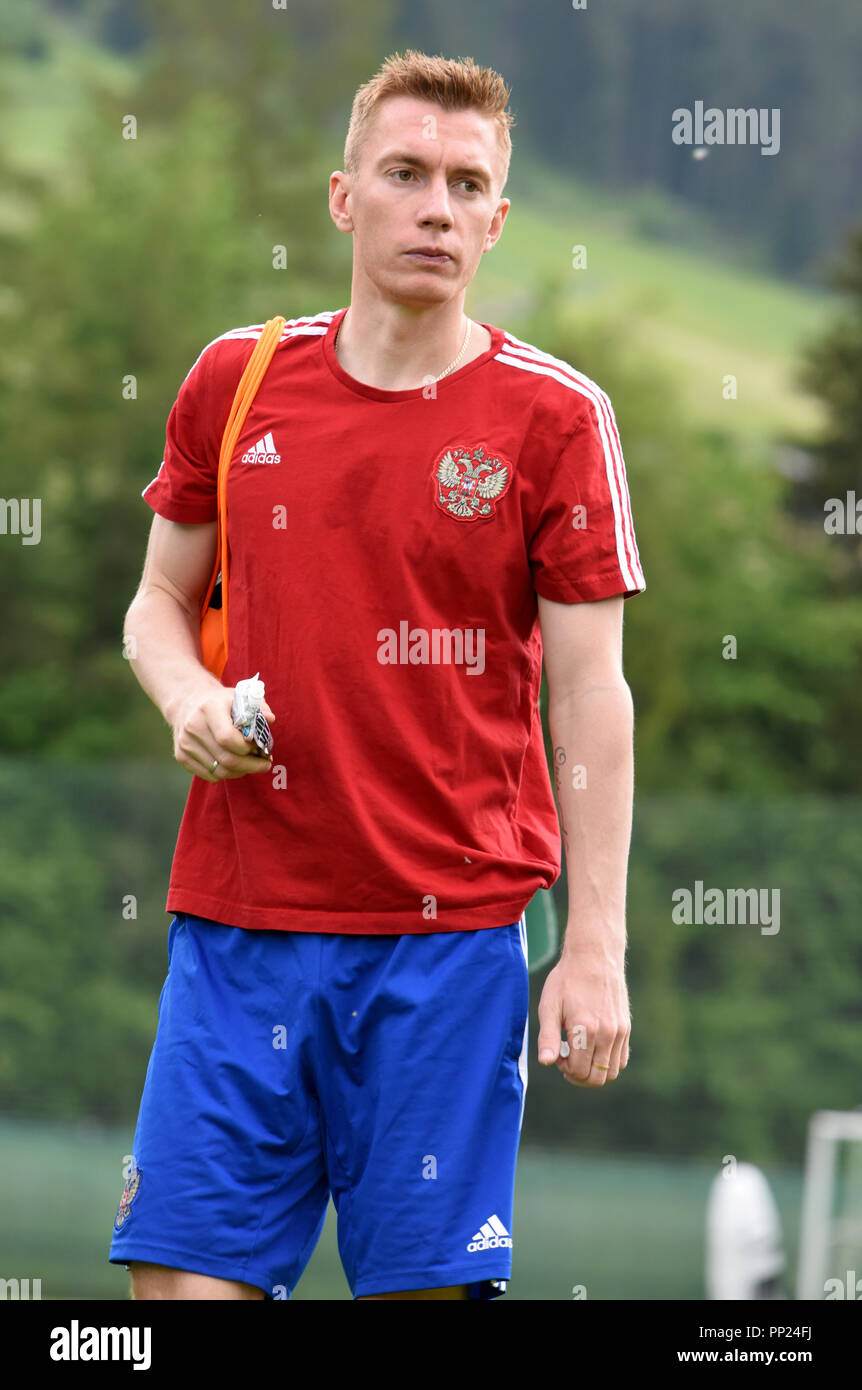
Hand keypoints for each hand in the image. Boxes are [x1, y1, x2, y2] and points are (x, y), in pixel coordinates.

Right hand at [171, 684, 276, 781]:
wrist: (187, 702)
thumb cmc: (220, 701)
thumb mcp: (240, 697)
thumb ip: (258, 707)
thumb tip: (270, 720)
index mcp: (209, 709)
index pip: (227, 738)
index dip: (247, 747)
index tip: (260, 746)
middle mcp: (193, 726)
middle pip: (226, 759)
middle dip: (251, 765)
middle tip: (265, 764)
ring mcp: (185, 743)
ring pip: (219, 771)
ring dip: (240, 771)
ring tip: (251, 764)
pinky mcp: (181, 756)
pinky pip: (209, 775)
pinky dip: (226, 774)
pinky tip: (235, 766)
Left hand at [536, 948, 630, 1086]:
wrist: (594, 956)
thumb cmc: (567, 979)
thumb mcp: (549, 1006)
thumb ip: (547, 1037)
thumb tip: (546, 1062)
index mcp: (586, 1029)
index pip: (579, 1071)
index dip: (564, 1069)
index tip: (558, 1054)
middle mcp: (607, 1033)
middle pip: (596, 1078)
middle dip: (578, 1076)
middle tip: (567, 1059)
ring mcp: (620, 1031)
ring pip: (611, 1072)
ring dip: (594, 1072)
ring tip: (580, 1053)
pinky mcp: (626, 1027)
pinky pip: (621, 1059)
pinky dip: (607, 1063)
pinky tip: (593, 1048)